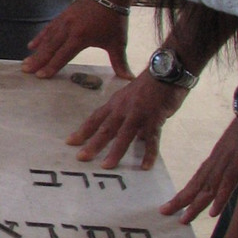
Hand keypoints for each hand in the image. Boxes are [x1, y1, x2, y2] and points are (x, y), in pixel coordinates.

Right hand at [21, 0, 131, 78]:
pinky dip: (40, 37)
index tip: (41, 76)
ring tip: (25, 61)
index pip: (63, 55)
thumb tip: (129, 79)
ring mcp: (64, 22)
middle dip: (38, 60)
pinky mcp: (62, 16)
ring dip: (36, 51)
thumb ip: (119, 62)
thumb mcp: (118, 42)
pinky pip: (48, 28)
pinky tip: (31, 45)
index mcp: (81, 37)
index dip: (52, 66)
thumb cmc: (114, 20)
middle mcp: (69, 30)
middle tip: (25, 70)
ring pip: (47, 39)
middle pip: (50, 48)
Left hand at [66, 72, 187, 168]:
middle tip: (81, 158)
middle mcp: (123, 109)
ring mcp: (139, 114)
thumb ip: (129, 117)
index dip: (83, 131)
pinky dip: (149, 153)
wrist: (167, 71)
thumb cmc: (149, 86)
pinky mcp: (155, 119)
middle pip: (105, 129)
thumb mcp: (131, 99)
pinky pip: (152, 139)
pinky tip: (145, 166)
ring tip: (106, 166)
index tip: (70, 142)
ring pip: (124, 135)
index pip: (95, 119)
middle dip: (93, 144)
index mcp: (115, 104)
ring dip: (115, 152)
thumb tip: (134, 136)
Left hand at [161, 117, 237, 222]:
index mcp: (214, 161)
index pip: (194, 182)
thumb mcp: (232, 151)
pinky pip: (229, 183)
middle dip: (180, 202)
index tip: (168, 208)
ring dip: (196, 205)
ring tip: (184, 219)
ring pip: (208, 187)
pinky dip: (221, 197)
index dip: (182, 196)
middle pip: (196, 186)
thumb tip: (222, 181)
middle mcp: (216, 163)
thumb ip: (226, 166)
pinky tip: (213, 211)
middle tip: (165, 214)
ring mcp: (227, 163)